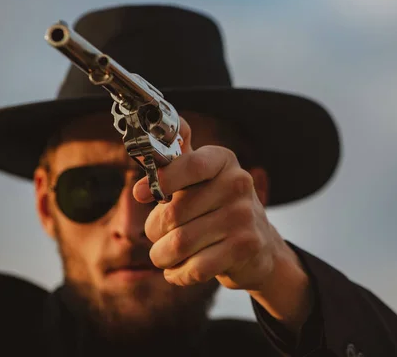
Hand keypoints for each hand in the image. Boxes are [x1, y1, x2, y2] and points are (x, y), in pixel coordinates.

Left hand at [132, 116, 285, 290]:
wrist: (258, 245)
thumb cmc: (217, 208)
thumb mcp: (201, 179)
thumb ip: (179, 156)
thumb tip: (165, 122)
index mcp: (223, 161)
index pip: (188, 164)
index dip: (160, 180)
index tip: (138, 193)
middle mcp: (237, 184)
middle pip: (174, 213)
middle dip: (154, 230)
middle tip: (157, 235)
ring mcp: (244, 216)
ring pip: (180, 243)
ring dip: (162, 256)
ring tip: (163, 255)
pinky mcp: (246, 247)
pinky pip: (195, 267)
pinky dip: (178, 273)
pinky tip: (178, 270)